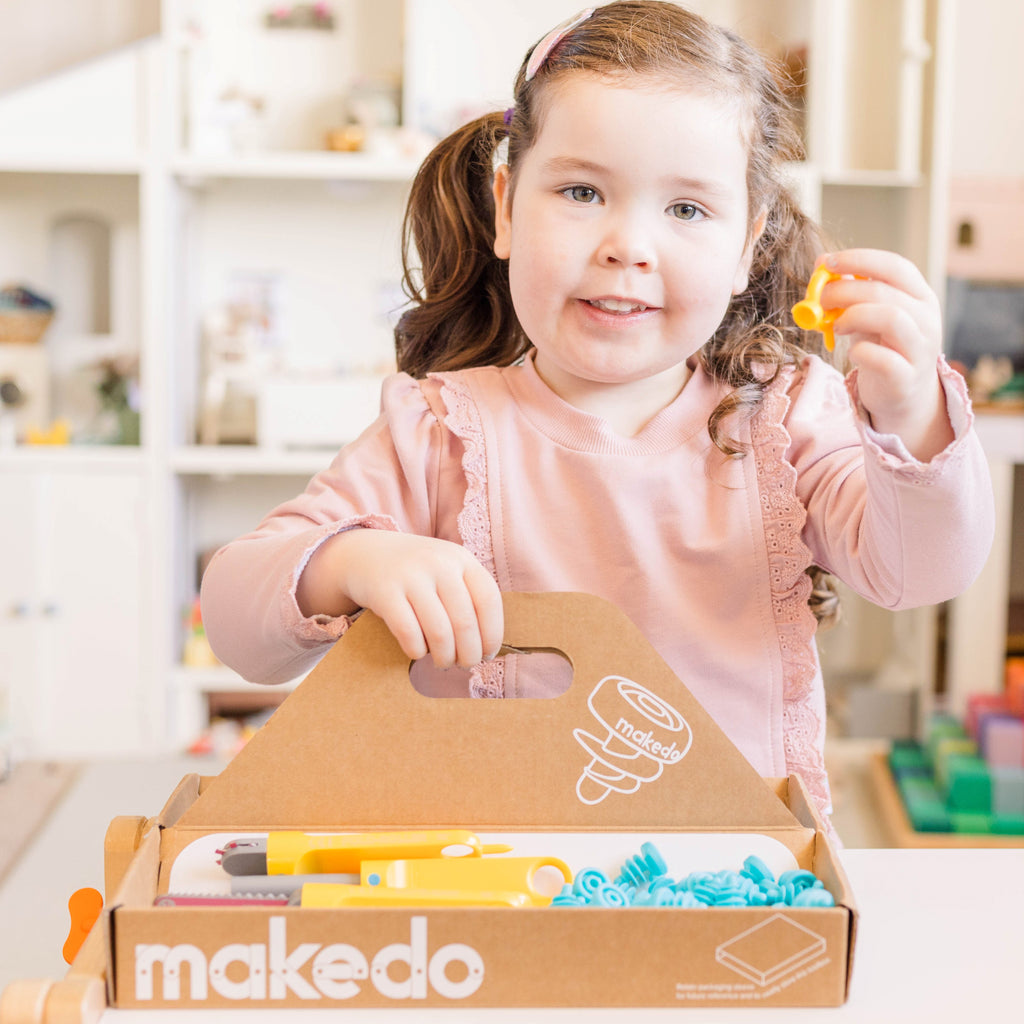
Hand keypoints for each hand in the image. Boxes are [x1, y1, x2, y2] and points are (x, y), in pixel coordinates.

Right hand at [296, 529, 503, 667]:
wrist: (365, 553)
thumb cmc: (416, 572)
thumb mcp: (447, 570)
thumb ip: (468, 598)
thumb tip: (486, 648)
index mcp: (461, 559)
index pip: (489, 601)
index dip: (493, 633)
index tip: (488, 654)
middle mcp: (439, 564)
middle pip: (465, 622)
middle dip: (469, 654)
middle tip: (464, 665)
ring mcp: (411, 576)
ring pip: (439, 632)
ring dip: (445, 657)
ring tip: (443, 663)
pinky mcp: (384, 591)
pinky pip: (409, 633)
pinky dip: (417, 650)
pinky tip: (417, 651)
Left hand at [822, 249, 952, 460]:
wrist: (902, 395)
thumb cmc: (883, 348)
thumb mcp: (869, 315)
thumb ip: (850, 291)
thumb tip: (820, 264)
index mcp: (920, 296)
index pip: (895, 266)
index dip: (860, 260)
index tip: (828, 263)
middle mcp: (927, 319)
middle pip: (885, 291)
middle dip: (843, 291)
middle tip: (820, 300)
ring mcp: (920, 349)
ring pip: (891, 318)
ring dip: (853, 316)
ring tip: (836, 326)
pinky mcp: (906, 378)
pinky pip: (884, 359)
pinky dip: (860, 352)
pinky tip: (852, 353)